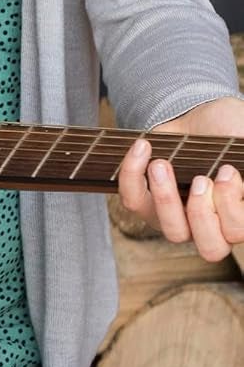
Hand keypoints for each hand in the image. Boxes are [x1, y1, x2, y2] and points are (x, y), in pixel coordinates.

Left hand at [117, 97, 243, 261]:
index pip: (237, 232)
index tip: (227, 170)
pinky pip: (133, 201)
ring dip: (166, 198)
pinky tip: (143, 147)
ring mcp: (177, 219)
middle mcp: (210, 226)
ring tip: (162, 165)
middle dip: (204, 213)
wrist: (199, 119)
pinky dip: (132, 174)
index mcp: (236, 215)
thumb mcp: (243, 140)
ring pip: (173, 231)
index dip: (232, 208)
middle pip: (210, 248)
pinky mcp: (146, 205)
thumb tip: (240, 170)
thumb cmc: (230, 131)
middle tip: (201, 179)